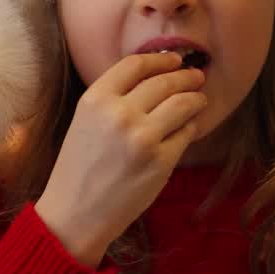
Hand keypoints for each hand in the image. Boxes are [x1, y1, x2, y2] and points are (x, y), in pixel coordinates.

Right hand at [36, 52, 207, 266]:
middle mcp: (119, 113)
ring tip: (199, 99)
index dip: (160, 59)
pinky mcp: (161, 161)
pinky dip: (191, 127)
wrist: (75, 214)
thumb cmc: (80, 168)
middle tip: (196, 77)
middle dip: (186, 76)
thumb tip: (155, 76)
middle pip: (164, 81)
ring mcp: (143, 137)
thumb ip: (114, 98)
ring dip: (196, 99)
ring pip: (183, 103)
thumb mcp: (86, 120)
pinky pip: (186, 133)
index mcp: (95, 99)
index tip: (174, 60)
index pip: (135, 65)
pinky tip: (189, 127)